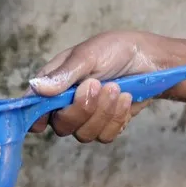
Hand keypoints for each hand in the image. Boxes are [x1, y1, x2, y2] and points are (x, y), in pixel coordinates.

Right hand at [29, 30, 168, 142]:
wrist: (152, 61)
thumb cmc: (117, 50)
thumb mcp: (89, 54)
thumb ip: (63, 74)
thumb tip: (36, 88)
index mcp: (54, 84)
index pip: (34, 108)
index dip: (36, 117)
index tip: (46, 118)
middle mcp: (65, 104)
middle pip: (61, 126)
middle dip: (82, 109)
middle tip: (97, 84)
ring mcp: (86, 117)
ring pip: (84, 134)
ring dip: (104, 112)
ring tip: (117, 88)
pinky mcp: (105, 126)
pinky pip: (105, 136)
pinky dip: (117, 118)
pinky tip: (126, 99)